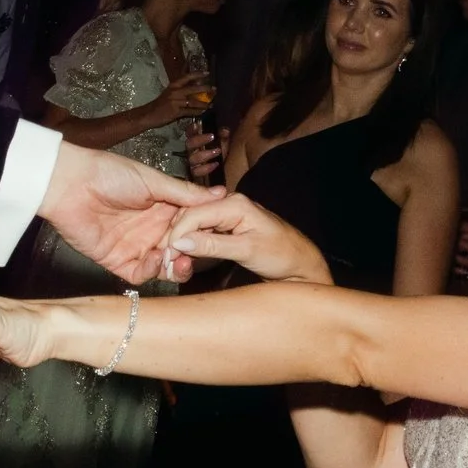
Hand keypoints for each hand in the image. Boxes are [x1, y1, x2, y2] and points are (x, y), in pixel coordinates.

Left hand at [40, 142, 221, 285]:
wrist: (70, 184)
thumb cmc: (110, 174)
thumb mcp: (154, 181)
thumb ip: (186, 194)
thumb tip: (222, 194)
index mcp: (163, 208)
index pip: (191, 226)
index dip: (203, 232)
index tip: (215, 234)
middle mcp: (152, 229)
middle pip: (180, 250)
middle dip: (191, 253)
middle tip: (198, 252)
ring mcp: (135, 246)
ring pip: (163, 266)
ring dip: (174, 266)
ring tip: (179, 259)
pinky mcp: (117, 260)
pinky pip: (140, 275)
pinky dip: (150, 272)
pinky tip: (154, 259)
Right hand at [151, 72, 214, 125]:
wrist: (148, 114)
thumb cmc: (159, 104)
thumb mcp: (169, 94)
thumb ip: (180, 91)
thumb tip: (194, 89)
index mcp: (173, 85)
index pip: (187, 77)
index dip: (198, 74)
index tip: (208, 73)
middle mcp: (175, 92)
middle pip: (193, 89)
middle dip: (205, 89)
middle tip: (214, 89)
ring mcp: (176, 102)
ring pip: (194, 102)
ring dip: (204, 104)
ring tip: (211, 104)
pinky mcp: (176, 112)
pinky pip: (190, 111)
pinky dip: (198, 112)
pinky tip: (203, 112)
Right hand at [163, 193, 331, 284]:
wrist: (300, 264)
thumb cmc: (282, 254)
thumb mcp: (246, 251)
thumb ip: (213, 245)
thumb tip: (181, 242)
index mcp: (235, 203)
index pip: (195, 213)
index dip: (177, 233)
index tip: (168, 254)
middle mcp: (229, 203)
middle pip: (191, 216)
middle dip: (177, 237)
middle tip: (167, 260)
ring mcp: (228, 215)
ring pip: (194, 224)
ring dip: (183, 241)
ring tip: (173, 260)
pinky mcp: (227, 227)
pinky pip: (203, 231)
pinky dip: (193, 243)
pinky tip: (185, 256)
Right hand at [185, 128, 224, 184]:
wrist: (228, 171)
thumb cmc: (223, 153)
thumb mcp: (224, 142)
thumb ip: (223, 136)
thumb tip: (225, 131)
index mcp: (197, 141)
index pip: (189, 133)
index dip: (191, 129)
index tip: (197, 125)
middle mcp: (192, 151)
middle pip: (189, 144)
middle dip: (200, 139)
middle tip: (212, 137)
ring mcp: (193, 163)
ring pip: (192, 158)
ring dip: (205, 154)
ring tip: (218, 151)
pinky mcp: (196, 174)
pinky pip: (197, 172)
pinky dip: (206, 168)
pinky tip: (216, 164)